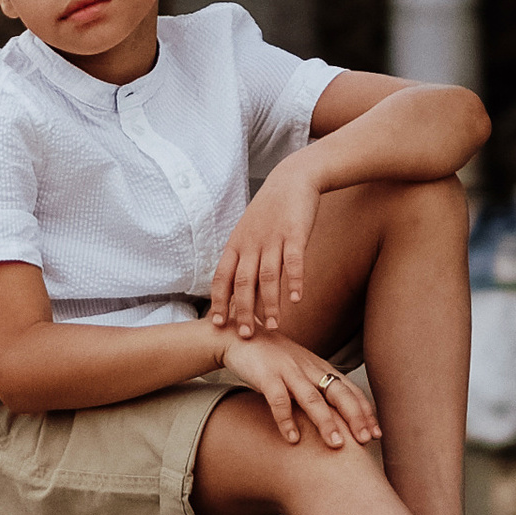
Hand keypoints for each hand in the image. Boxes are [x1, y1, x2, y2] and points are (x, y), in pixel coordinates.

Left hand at [210, 158, 320, 335]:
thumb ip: (244, 260)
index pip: (222, 277)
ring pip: (268, 276)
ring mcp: (273, 238)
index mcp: (236, 244)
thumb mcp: (249, 232)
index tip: (218, 324)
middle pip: (243, 282)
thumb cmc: (271, 211)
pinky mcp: (295, 233)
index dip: (219, 301)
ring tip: (275, 326)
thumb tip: (238, 292)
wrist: (293, 178)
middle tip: (246, 335)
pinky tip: (297, 299)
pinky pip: (294, 261)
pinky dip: (295, 281)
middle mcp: (251, 242)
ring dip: (270, 304)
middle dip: (243, 311)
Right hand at [219, 332, 378, 453]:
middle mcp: (309, 368)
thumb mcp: (300, 370)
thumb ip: (317, 388)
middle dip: (355, 417)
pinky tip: (293, 439)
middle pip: (338, 393)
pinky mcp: (266, 375)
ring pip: (312, 398)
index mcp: (320, 368)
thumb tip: (337, 416)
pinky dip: (286, 420)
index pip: (350, 390)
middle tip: (366, 440)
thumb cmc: (273, 359)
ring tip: (336, 445)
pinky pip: (278, 399)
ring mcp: (288, 370)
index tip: (376, 434)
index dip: (364, 412)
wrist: (239, 337)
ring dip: (326, 422)